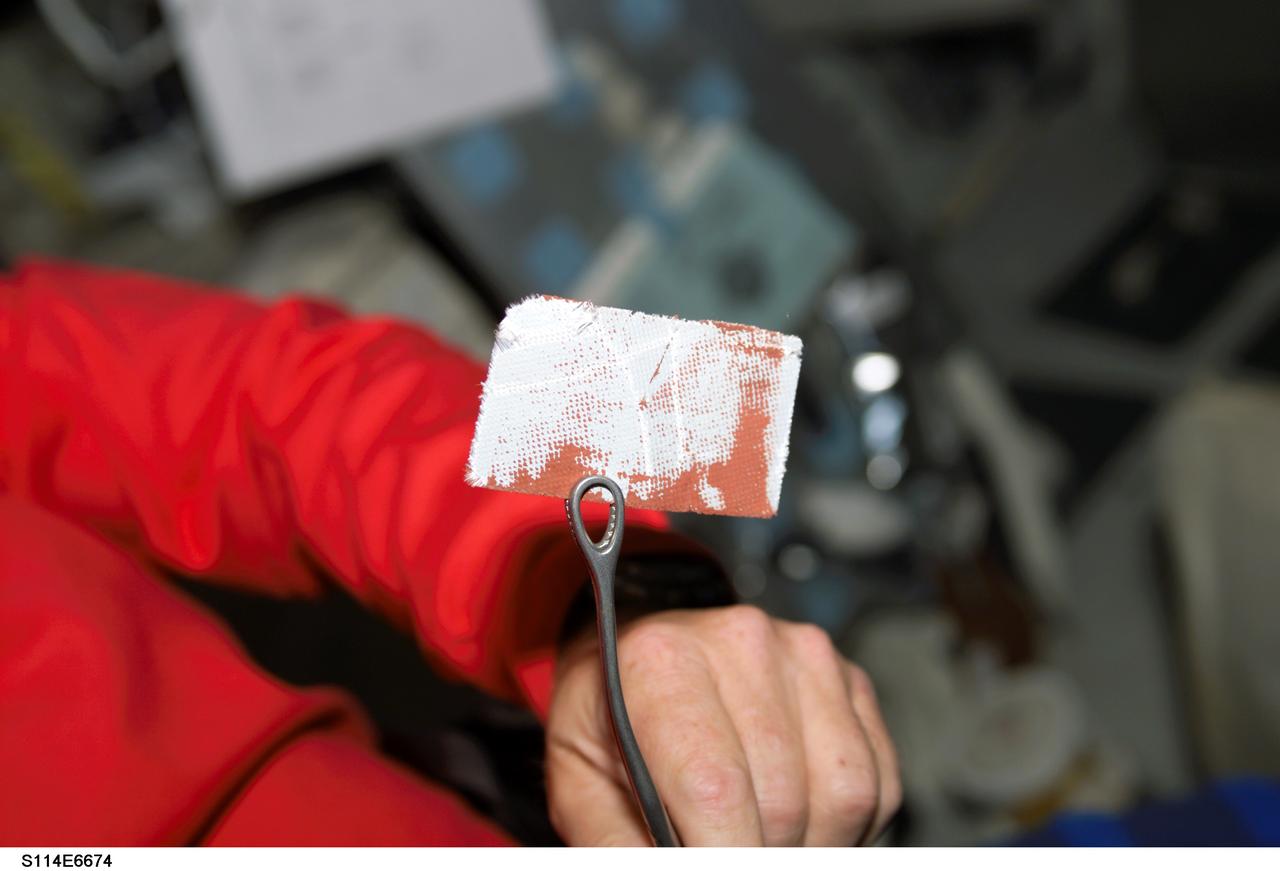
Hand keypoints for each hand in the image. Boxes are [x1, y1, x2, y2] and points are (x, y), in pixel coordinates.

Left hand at [546, 605, 900, 845]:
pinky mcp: (847, 676)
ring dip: (806, 840)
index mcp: (662, 662)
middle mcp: (740, 643)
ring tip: (755, 831)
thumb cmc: (609, 718)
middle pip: (783, 803)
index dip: (723, 856)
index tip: (713, 869)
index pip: (716, 790)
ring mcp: (803, 654)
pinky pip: (877, 780)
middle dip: (757, 853)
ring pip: (843, 796)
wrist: (640, 649)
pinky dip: (844, 820)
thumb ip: (616, 845)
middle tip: (721, 846)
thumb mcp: (579, 783)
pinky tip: (796, 809)